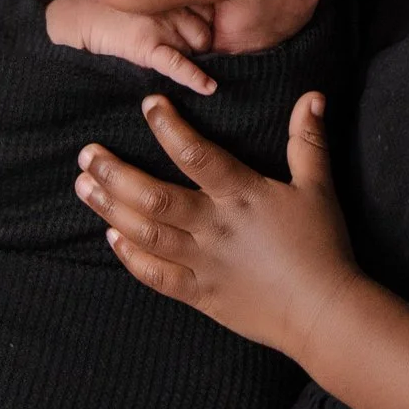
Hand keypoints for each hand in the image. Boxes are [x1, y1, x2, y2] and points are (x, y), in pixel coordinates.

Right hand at [44, 0, 218, 95]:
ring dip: (193, 57)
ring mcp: (161, 25)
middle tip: (183, 50)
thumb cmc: (108, 8)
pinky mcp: (147, 46)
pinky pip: (178, 64)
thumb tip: (191, 28)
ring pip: (196, 48)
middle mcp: (171, 6)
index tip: (197, 31)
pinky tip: (209, 88)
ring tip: (178, 61)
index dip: (204, 25)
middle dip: (200, 44)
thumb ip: (167, 6)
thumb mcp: (143, 0)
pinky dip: (195, 77)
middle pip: (205, 32)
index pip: (207, 12)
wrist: (77, 16)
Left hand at [75, 93, 362, 357]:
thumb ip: (308, 141)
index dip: (168, 126)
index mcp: (241, 195)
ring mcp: (203, 263)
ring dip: (110, 209)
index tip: (147, 104)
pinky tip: (111, 237)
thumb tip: (313, 95)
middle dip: (115, 173)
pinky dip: (130, 257)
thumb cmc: (323, 247)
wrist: (324, 312)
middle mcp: (214, 227)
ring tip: (84, 187)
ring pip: (145, 233)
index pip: (195, 153)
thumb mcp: (318, 188)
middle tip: (87, 154)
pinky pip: (156, 275)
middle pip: (153, 195)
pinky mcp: (200, 294)